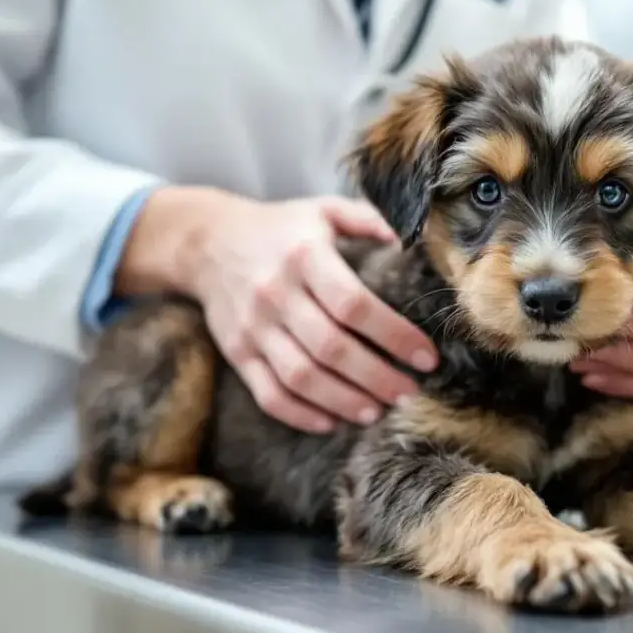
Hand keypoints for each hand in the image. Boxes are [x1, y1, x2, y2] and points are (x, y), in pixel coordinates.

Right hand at [184, 193, 436, 432]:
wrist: (205, 241)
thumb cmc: (281, 228)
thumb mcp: (324, 209)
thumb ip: (370, 219)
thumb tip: (414, 239)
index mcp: (305, 257)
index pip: (354, 304)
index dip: (394, 335)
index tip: (427, 358)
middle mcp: (276, 294)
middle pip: (331, 348)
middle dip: (377, 378)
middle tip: (409, 394)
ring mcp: (253, 327)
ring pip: (301, 377)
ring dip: (344, 401)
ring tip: (377, 413)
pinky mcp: (237, 352)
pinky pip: (268, 394)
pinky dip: (301, 415)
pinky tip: (332, 422)